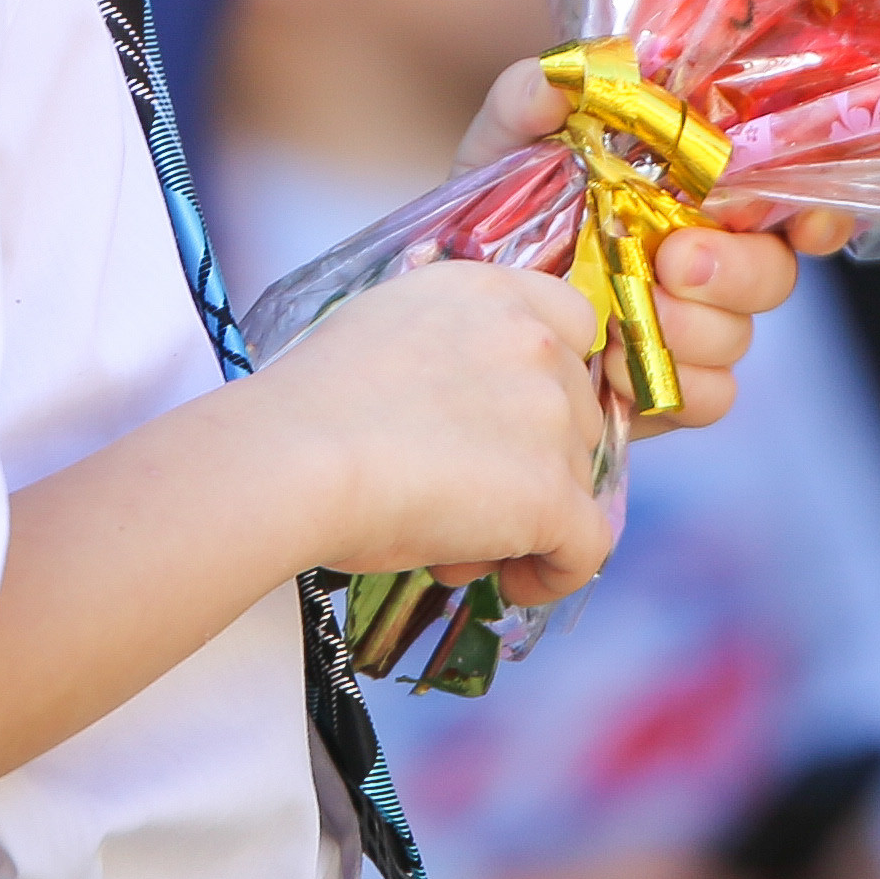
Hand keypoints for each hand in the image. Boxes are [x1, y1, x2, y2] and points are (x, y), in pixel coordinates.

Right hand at [256, 255, 617, 601]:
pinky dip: (555, 573)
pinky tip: (512, 585)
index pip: (570, 322)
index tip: (514, 419)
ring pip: (572, 480)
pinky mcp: (552, 494)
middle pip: (574, 411)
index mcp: (491, 292)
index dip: (550, 379)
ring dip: (525, 516)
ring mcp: (552, 418)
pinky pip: (585, 546)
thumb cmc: (311, 402)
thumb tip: (467, 406)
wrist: (294, 457)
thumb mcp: (387, 328)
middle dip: (529, 458)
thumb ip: (448, 345)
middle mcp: (534, 342)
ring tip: (449, 546)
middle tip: (459, 498)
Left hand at [452, 59, 840, 437]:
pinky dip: (672, 386)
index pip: (788, 191)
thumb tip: (563, 78)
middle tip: (676, 261)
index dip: (817, 210)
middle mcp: (711, 253)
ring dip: (692, 330)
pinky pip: (710, 396)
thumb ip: (531, 93)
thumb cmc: (498, 196)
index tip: (806, 226)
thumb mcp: (507, 134)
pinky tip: (614, 367)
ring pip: (741, 336)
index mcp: (694, 185)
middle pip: (777, 271)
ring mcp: (693, 323)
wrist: (457, 284)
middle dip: (738, 270)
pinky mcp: (667, 385)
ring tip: (624, 318)